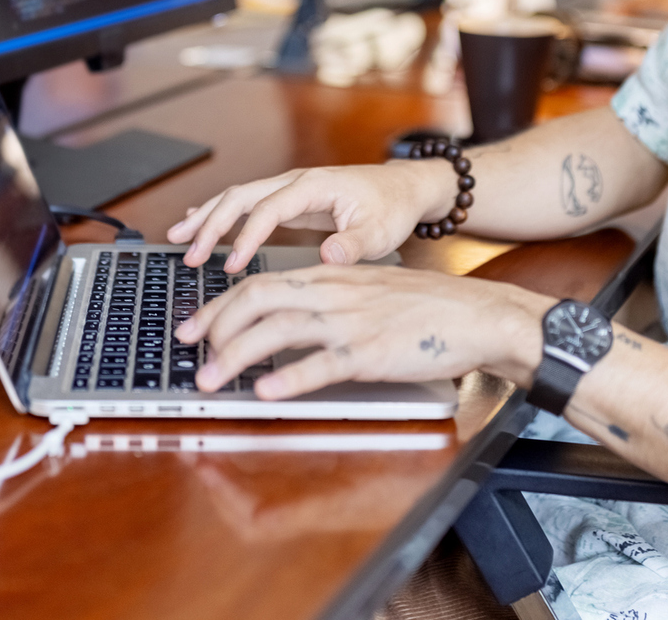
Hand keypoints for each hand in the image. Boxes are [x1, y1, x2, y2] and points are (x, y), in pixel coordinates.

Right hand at [166, 161, 456, 272]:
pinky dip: (221, 213)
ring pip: (238, 197)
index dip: (246, 237)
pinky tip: (199, 223)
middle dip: (211, 224)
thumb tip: (328, 255)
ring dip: (208, 217)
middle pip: (241, 196)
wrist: (404, 188)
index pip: (268, 209)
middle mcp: (296, 182)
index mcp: (314, 185)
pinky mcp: (290, 200)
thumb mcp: (381, 231)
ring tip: (177, 238)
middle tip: (188, 254)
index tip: (231, 265)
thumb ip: (354, 245)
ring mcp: (290, 188)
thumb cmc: (393, 208)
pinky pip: (248, 204)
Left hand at [175, 264, 550, 400]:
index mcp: (332, 277)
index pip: (260, 282)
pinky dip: (287, 378)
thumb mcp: (370, 291)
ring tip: (211, 379)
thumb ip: (329, 299)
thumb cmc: (427, 308)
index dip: (221, 305)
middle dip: (215, 325)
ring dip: (236, 355)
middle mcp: (334, 293)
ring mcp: (351, 323)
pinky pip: (321, 365)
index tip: (195, 326)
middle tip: (190, 350)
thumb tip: (288, 319)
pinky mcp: (371, 354)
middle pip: (257, 299)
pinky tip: (264, 391)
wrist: (477, 315)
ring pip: (278, 330)